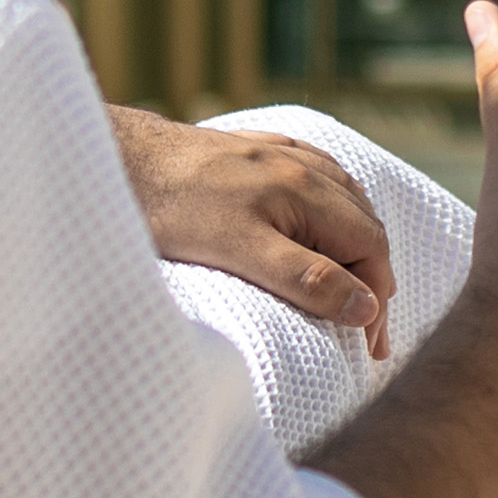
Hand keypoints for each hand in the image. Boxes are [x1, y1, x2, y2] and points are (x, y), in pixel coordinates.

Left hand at [108, 108, 394, 357]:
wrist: (120, 155)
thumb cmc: (173, 206)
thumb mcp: (239, 251)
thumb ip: (304, 278)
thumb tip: (366, 307)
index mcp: (306, 190)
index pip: (371, 248)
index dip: (378, 299)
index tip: (370, 347)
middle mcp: (302, 165)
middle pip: (364, 224)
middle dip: (374, 277)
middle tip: (366, 331)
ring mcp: (280, 153)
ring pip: (345, 197)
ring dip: (357, 242)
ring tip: (356, 284)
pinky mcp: (255, 149)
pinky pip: (316, 173)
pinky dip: (333, 206)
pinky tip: (322, 217)